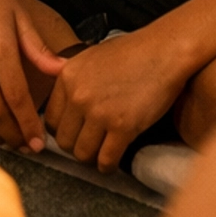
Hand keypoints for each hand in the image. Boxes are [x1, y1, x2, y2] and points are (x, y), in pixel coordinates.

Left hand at [43, 28, 189, 170]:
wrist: (165, 51)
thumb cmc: (132, 52)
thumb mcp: (92, 56)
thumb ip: (73, 77)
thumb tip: (54, 86)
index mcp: (68, 76)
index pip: (51, 119)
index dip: (64, 129)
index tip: (75, 132)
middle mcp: (79, 95)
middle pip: (64, 141)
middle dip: (77, 145)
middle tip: (91, 142)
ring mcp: (100, 112)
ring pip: (82, 154)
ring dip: (92, 157)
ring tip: (102, 151)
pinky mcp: (122, 127)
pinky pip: (106, 160)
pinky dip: (109, 165)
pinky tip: (114, 159)